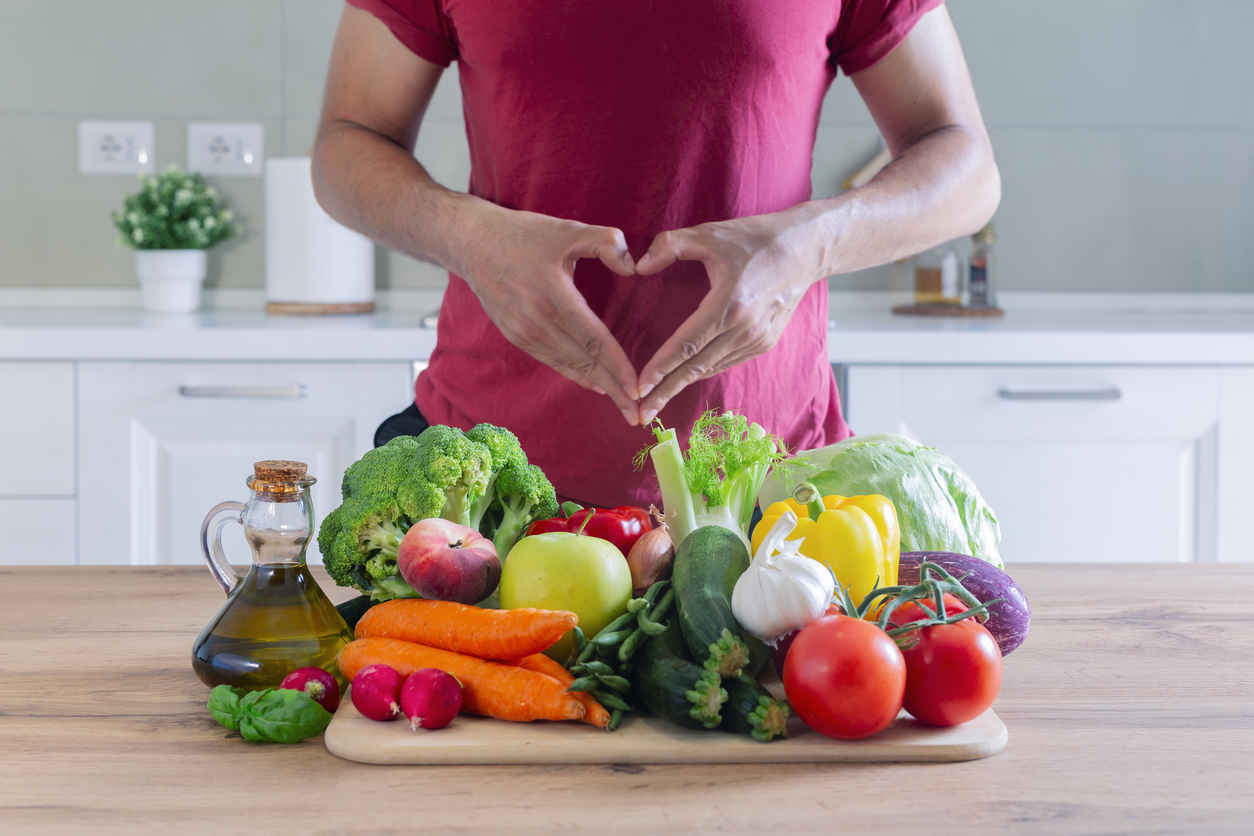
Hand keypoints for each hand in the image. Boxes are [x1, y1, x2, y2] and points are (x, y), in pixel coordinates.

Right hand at [453, 206, 642, 423]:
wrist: (473, 244)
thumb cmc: (524, 234)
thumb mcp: (569, 230)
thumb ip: (607, 242)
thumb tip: (633, 268)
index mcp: (553, 296)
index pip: (594, 340)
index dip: (618, 367)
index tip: (638, 388)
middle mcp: (537, 322)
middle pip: (584, 363)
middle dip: (614, 389)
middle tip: (637, 412)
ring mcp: (523, 332)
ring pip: (568, 366)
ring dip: (597, 386)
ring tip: (622, 404)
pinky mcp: (516, 336)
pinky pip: (552, 361)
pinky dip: (575, 374)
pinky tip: (594, 384)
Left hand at [633, 214, 821, 421]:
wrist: (806, 249)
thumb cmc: (756, 238)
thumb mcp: (710, 233)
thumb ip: (670, 245)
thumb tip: (639, 266)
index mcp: (729, 304)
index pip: (686, 345)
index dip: (660, 369)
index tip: (638, 388)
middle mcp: (744, 329)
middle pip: (695, 367)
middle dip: (665, 392)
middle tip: (640, 414)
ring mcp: (757, 339)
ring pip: (711, 368)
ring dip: (682, 386)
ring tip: (656, 402)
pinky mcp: (765, 343)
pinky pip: (726, 362)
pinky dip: (704, 371)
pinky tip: (685, 378)